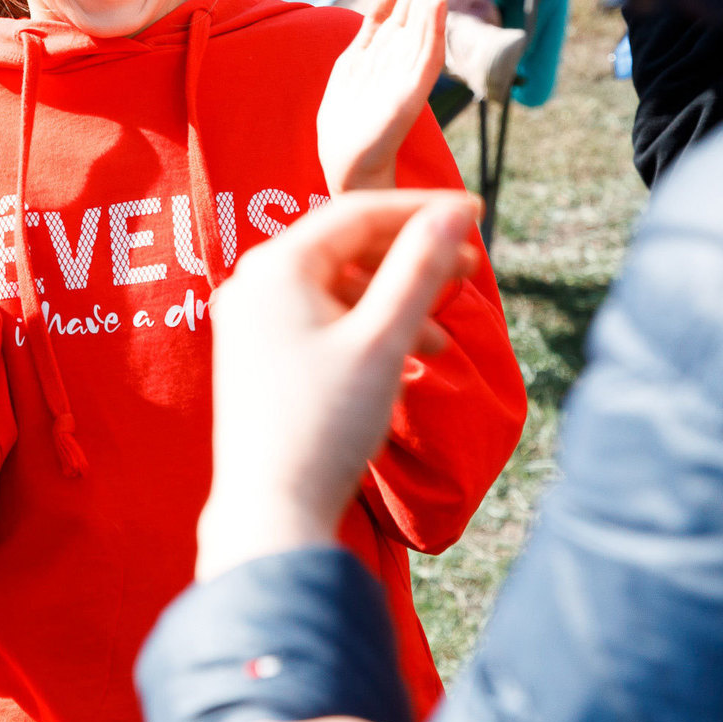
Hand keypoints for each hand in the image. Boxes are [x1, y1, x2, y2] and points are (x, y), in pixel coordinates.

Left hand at [194, 190, 479, 578]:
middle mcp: (253, 283)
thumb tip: (452, 211)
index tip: (473, 213)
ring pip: (336, 288)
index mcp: (277, 267)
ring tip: (441, 339)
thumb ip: (418, 268)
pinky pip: (318, 319)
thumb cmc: (326, 424)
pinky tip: (402, 359)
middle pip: (346, 247)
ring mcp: (249, 321)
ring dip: (393, 302)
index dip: (420, 210)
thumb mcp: (383, 340)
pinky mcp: (255, 356)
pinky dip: (364, 328)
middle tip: (467, 271)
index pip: (358, 211)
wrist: (273, 511)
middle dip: (410, 259)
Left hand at [317, 0, 450, 194]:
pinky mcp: (411, 94)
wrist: (347, 160)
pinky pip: (426, 58)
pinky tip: (434, 4)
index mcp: (396, 38)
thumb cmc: (352, 112)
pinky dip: (433, 30)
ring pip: (430, 17)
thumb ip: (374, 23)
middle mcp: (410, 49)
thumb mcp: (356, 56)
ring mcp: (413, 69)